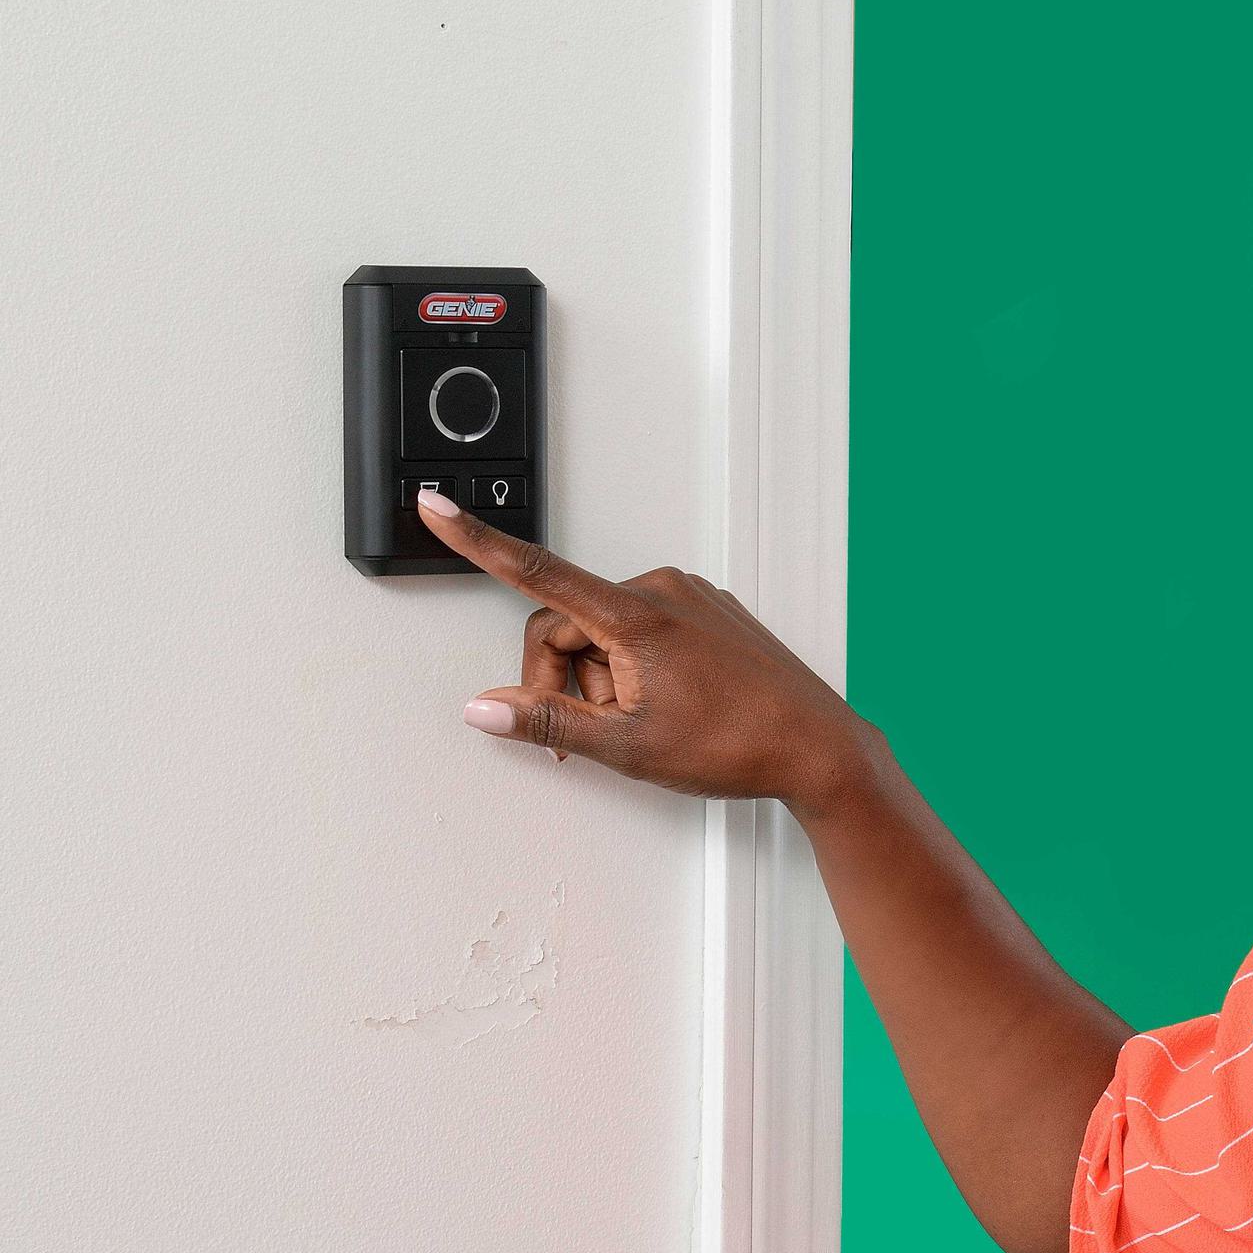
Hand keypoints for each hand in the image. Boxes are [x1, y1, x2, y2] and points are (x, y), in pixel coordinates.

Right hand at [418, 489, 862, 803]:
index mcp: (634, 615)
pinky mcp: (706, 610)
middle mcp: (660, 590)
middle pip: (565, 624)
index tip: (435, 506)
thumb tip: (485, 708)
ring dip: (605, 679)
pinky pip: (643, 631)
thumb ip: (549, 722)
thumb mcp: (629, 747)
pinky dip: (637, 668)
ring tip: (648, 721)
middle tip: (594, 732)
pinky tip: (671, 704)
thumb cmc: (739, 743)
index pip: (533, 572)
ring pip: (604, 632)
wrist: (817, 746)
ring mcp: (687, 597)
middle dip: (565, 680)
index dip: (476, 540)